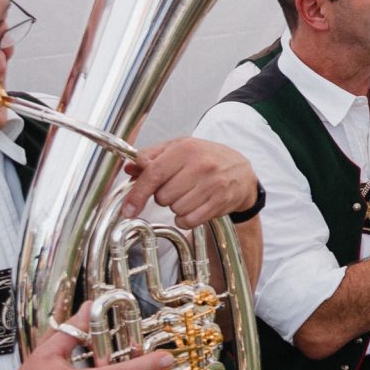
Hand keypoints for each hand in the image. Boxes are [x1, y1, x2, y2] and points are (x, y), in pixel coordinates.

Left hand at [121, 137, 257, 227]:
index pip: (153, 174)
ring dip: (177, 206)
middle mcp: (200, 165)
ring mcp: (212, 184)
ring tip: (190, 194)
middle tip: (178, 186)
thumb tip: (130, 169)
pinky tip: (195, 207)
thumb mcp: (180, 148)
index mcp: (186, 149)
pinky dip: (186, 218)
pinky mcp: (220, 202)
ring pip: (175, 209)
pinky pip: (189, 220)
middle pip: (162, 196)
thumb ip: (152, 157)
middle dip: (164, 196)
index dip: (137, 194)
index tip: (128, 209)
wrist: (241, 171)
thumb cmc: (207, 158)